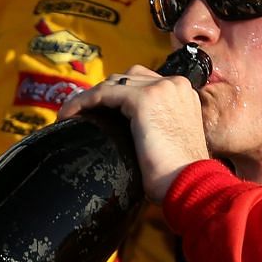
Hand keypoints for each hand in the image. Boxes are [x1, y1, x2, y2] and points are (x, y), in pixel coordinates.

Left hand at [63, 66, 209, 202]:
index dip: (115, 95)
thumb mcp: (169, 140)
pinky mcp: (144, 99)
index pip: (141, 82)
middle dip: (101, 95)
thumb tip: (130, 133)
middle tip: (82, 115)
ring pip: (112, 83)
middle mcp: (174, 84)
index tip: (96, 113)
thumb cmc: (180, 175)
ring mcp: (160, 89)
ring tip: (71, 116)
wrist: (192, 183)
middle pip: (126, 78)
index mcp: (181, 93)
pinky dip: (82, 102)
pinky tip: (69, 116)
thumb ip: (155, 127)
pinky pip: (103, 94)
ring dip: (88, 98)